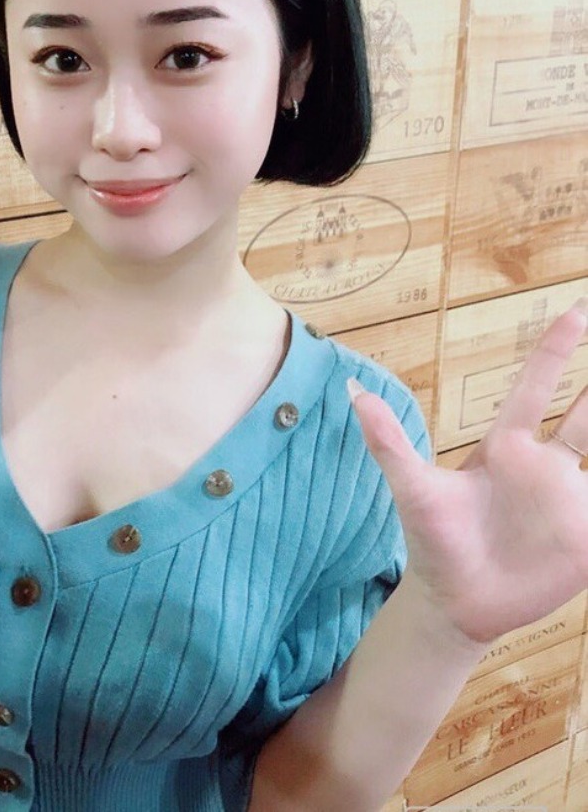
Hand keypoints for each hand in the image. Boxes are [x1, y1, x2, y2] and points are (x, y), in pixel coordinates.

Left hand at [350, 299, 587, 645]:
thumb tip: (351, 387)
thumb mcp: (412, 487)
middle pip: (587, 414)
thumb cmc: (433, 540)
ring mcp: (569, 503)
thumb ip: (387, 439)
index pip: (538, 388)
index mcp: (508, 448)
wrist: (453, 604)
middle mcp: (544, 467)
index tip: (575, 312)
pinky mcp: (585, 540)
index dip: (555, 351)